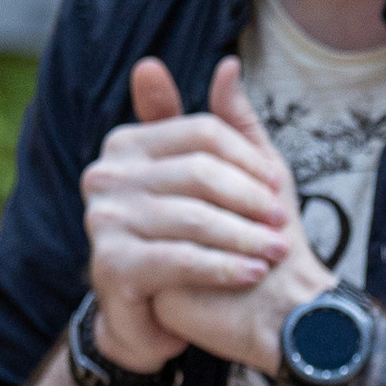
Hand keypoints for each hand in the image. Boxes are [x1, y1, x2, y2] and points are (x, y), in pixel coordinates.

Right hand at [82, 58, 322, 377]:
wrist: (159, 319)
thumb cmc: (199, 241)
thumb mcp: (219, 180)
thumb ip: (223, 125)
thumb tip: (229, 65)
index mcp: (129, 144)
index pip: (204, 132)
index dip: (249, 160)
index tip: (279, 187)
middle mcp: (107, 175)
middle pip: (201, 172)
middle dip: (251, 200)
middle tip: (282, 224)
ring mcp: (103, 219)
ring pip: (194, 217)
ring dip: (246, 237)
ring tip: (275, 252)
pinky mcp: (110, 265)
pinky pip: (180, 258)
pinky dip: (225, 267)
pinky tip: (253, 274)